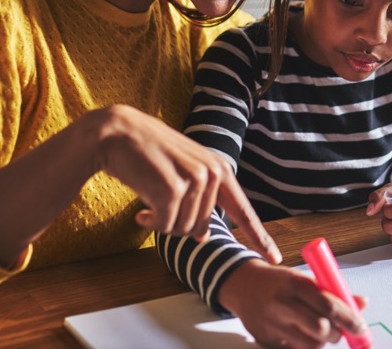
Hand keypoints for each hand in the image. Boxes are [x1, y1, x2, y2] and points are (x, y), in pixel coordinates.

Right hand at [90, 105, 280, 262]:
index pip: (242, 209)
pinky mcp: (173, 189)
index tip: (274, 257)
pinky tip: (140, 210)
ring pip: (183, 229)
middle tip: (157, 206)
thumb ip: (199, 201)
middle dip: (177, 224)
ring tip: (149, 201)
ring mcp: (195, 179)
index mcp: (219, 169)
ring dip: (161, 222)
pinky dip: (150, 223)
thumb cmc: (147, 155)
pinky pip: (164, 226)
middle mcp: (213, 173)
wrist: (117, 134)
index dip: (259, 236)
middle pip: (201, 227)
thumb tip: (202, 236)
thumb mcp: (182, 174)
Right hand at [218, 259, 368, 348]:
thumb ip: (332, 291)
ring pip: (310, 344)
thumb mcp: (304, 279)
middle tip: (339, 330)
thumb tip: (362, 303)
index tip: (361, 327)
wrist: (242, 285)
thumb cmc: (279, 281)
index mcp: (294, 283)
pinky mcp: (265, 340)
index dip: (349, 319)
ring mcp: (271, 324)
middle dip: (336, 333)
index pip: (328, 305)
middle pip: (320, 328)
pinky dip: (305, 345)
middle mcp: (281, 304)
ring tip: (317, 329)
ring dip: (321, 341)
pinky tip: (301, 333)